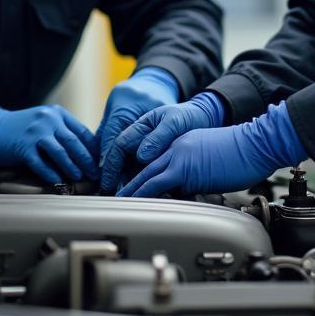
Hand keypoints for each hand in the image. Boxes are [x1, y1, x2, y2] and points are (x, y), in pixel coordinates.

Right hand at [0, 104, 97, 184]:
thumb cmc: (24, 129)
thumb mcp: (46, 123)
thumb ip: (63, 132)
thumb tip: (87, 154)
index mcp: (57, 113)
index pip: (82, 131)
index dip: (93, 148)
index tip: (100, 162)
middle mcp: (48, 119)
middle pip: (73, 142)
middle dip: (86, 160)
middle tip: (94, 174)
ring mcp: (35, 132)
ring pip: (59, 151)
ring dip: (71, 166)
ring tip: (79, 177)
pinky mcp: (23, 146)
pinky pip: (40, 162)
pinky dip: (50, 172)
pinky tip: (57, 180)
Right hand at [100, 91, 224, 193]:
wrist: (205, 118)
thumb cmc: (188, 116)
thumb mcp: (173, 122)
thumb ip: (158, 137)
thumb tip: (141, 156)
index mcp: (140, 127)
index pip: (120, 145)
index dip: (112, 163)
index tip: (109, 180)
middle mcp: (141, 140)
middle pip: (123, 161)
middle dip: (118, 179)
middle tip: (118, 196)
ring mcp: (149, 152)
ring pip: (134, 170)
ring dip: (131, 184)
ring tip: (130, 199)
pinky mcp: (159, 161)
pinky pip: (149, 174)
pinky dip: (147, 184)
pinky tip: (148, 195)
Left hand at [117, 101, 305, 198]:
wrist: (256, 143)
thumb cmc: (244, 154)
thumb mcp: (213, 161)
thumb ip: (197, 173)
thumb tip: (189, 192)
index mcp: (184, 144)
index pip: (157, 160)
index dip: (143, 174)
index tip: (133, 186)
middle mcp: (177, 147)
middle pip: (146, 166)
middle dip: (130, 181)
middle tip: (116, 194)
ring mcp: (179, 155)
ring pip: (146, 173)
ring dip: (131, 188)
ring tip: (118, 201)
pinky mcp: (184, 167)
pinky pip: (156, 181)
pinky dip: (142, 191)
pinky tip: (133, 200)